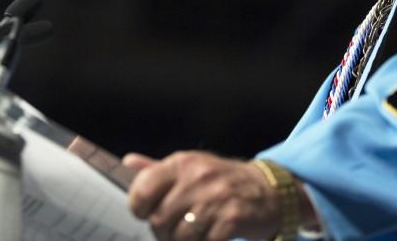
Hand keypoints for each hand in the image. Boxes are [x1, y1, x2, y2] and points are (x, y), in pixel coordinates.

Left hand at [125, 151, 281, 240]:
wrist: (269, 191)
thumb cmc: (222, 180)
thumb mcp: (191, 167)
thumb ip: (158, 170)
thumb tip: (128, 162)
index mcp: (183, 163)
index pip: (143, 189)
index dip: (139, 208)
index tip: (147, 213)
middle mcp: (198, 177)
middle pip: (159, 219)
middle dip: (162, 232)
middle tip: (173, 230)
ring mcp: (216, 198)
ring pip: (179, 236)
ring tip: (193, 234)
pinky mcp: (233, 219)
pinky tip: (211, 236)